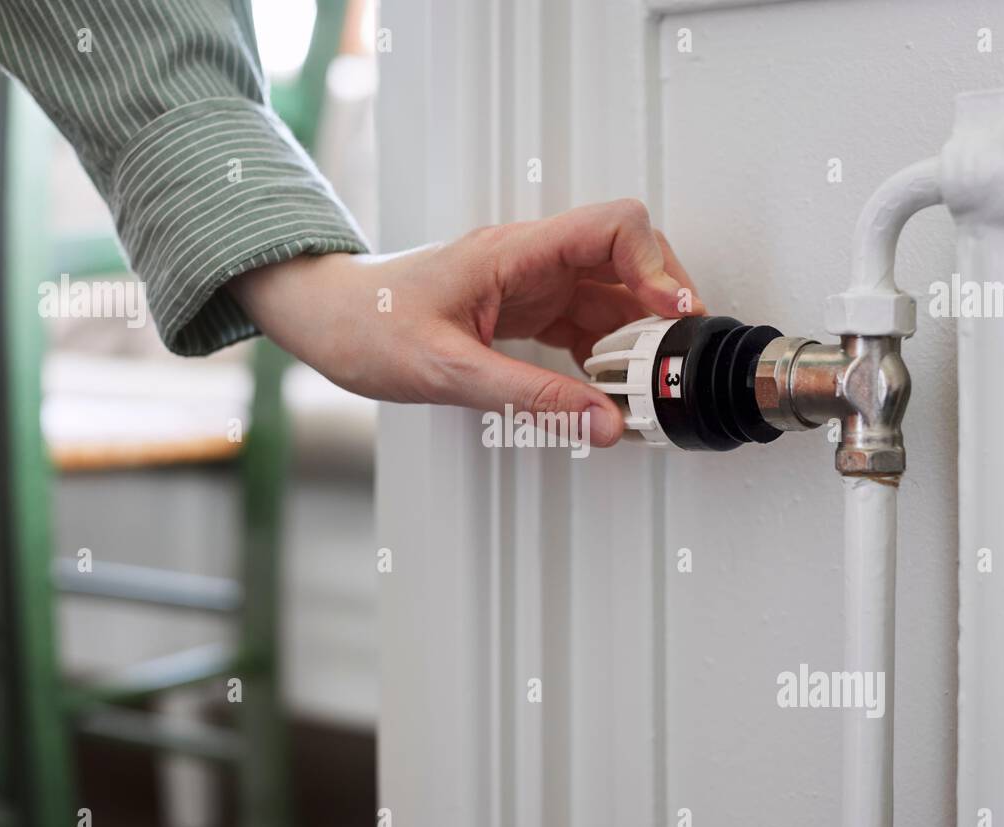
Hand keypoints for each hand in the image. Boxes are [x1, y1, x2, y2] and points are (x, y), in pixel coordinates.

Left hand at [228, 199, 705, 445]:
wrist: (325, 320)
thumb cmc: (367, 325)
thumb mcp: (450, 371)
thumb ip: (532, 398)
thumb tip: (603, 422)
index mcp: (513, 252)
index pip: (612, 227)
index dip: (657, 266)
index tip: (677, 315)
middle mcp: (529, 259)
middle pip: (625, 260)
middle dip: (659, 307)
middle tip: (670, 361)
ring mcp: (527, 283)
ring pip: (609, 296)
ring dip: (634, 339)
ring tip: (642, 386)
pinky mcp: (521, 309)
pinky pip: (582, 323)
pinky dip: (604, 355)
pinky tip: (606, 387)